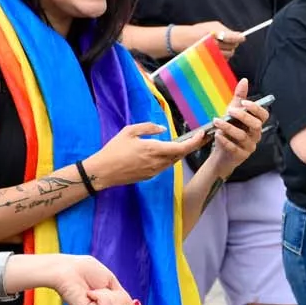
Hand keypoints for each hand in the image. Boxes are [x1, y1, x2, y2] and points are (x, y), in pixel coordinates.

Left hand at [20, 254, 142, 304]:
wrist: (67, 269)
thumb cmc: (84, 271)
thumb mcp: (112, 283)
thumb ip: (124, 298)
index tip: (136, 303)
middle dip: (121, 298)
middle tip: (106, 289)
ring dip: (110, 295)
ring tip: (96, 290)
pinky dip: (102, 296)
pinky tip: (91, 293)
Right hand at [86, 123, 209, 189]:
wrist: (103, 172)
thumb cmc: (114, 149)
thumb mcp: (129, 131)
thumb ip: (148, 128)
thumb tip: (163, 129)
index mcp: (154, 149)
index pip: (181, 147)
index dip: (195, 142)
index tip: (202, 134)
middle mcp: (157, 162)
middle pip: (181, 155)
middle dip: (191, 146)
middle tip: (198, 137)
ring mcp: (154, 171)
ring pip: (173, 161)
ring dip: (180, 152)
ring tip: (185, 143)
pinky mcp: (150, 176)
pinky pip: (165, 166)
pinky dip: (169, 158)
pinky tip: (167, 152)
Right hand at [174, 21, 241, 57]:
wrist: (183, 40)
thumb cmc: (199, 31)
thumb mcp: (212, 26)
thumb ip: (226, 30)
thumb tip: (240, 36)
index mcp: (216, 34)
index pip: (234, 38)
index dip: (239, 38)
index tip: (242, 38)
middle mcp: (215, 44)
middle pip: (233, 46)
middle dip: (232, 43)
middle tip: (225, 40)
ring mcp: (213, 53)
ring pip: (229, 54)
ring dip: (227, 50)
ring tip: (219, 45)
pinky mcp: (211, 60)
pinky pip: (224, 60)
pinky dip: (223, 56)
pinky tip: (216, 51)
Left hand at [207, 79, 266, 173]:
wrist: (221, 154)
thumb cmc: (229, 131)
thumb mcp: (232, 113)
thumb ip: (239, 97)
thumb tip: (244, 80)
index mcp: (255, 124)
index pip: (264, 115)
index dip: (256, 109)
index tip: (244, 103)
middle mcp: (255, 135)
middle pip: (256, 125)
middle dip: (243, 117)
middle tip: (230, 111)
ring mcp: (249, 146)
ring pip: (243, 136)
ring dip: (229, 127)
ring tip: (217, 121)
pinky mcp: (240, 156)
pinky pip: (234, 148)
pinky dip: (225, 141)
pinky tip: (218, 135)